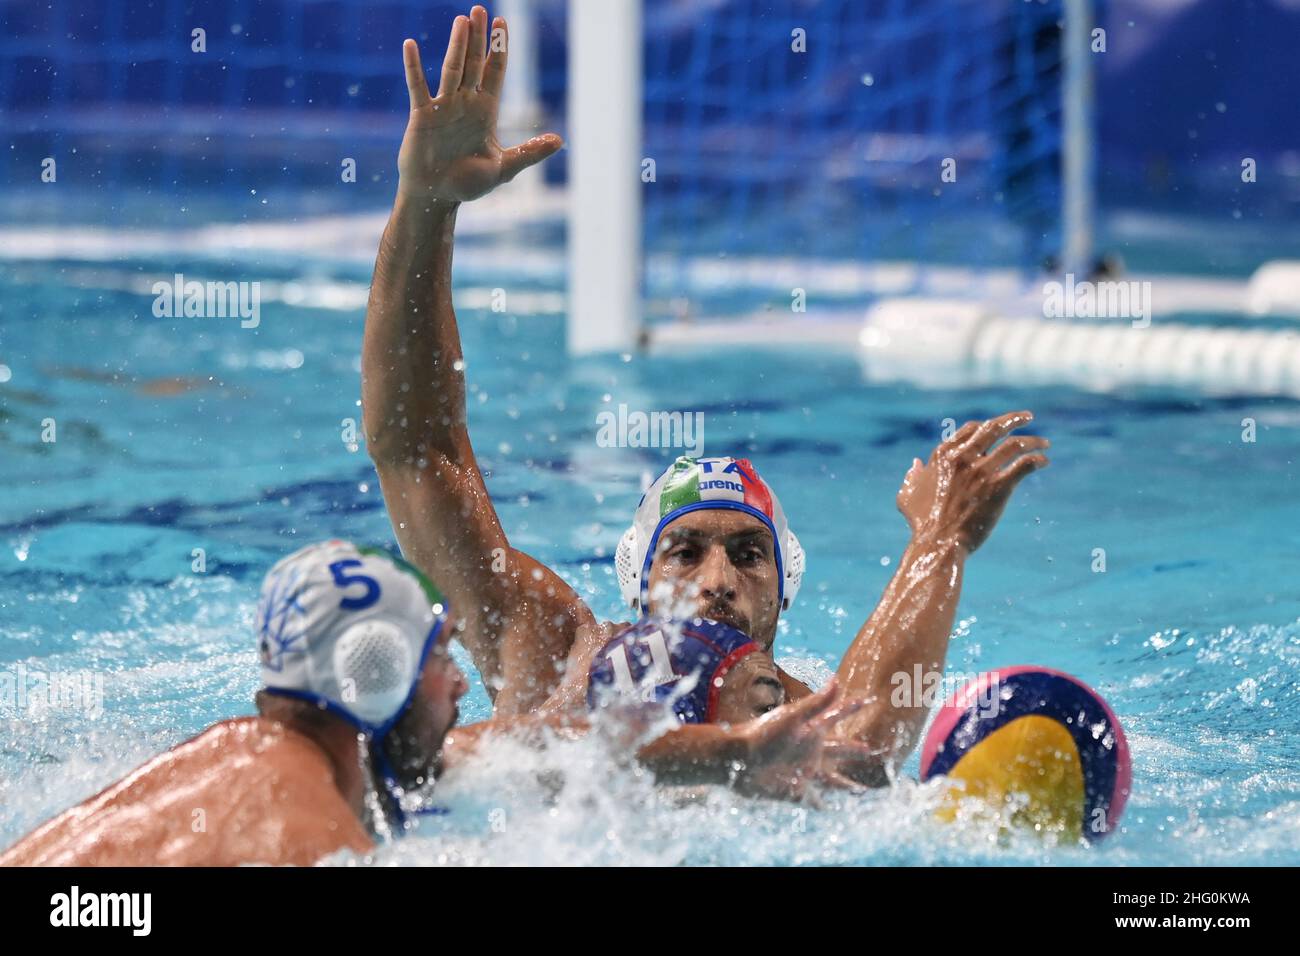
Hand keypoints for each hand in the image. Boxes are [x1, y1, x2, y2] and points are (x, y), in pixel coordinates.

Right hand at [397, 6, 561, 202]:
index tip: (503, 24)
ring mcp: (444, 107)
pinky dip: (414, 67)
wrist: (437, 196)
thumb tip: (560, 141)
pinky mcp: (422, 115)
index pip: (495, 73)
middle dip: (479, 38)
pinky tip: (409, 45)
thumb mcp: (504, 169)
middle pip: (474, 64)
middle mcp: (465, 104)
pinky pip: (418, 86)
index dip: (500, 50)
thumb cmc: (468, 184)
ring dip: (457, 45)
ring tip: (462, 21)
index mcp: (486, 112)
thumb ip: (529, 153)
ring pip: (452, 69)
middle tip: (481, 10)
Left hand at [731, 679, 866, 801]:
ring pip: (830, 779)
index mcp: (811, 731)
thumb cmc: (763, 733)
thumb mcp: (794, 717)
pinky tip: (829, 810)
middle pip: (838, 750)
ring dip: (845, 784)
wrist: (736, 759)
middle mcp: (810, 751)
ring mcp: (802, 771)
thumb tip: (837, 680)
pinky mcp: (793, 790)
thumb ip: (817, 703)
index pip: (836, 716)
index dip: (851, 707)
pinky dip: (820, 805)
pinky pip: (811, 800)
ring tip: (860, 790)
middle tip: (872, 751)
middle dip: (854, 750)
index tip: (869, 699)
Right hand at [896, 410, 1048, 553]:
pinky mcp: (998, 487)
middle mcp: (963, 457)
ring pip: (1014, 444)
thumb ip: (912, 477)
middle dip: (1013, 419)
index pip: (970, 429)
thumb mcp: (907, 496)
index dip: (986, 425)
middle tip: (1027, 416)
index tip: (998, 427)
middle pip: (994, 428)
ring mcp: (981, 471)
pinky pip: (1024, 465)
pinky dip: (1036, 459)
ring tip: (1044, 442)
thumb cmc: (921, 523)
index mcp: (943, 455)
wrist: (937, 543)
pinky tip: (1044, 461)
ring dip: (1032, 440)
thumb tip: (916, 463)